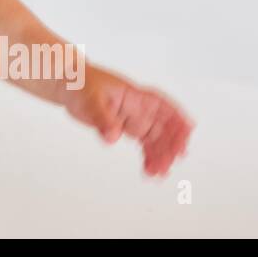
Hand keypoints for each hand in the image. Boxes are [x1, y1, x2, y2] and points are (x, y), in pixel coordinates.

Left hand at [65, 65, 193, 176]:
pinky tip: (149, 170)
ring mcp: (133, 119)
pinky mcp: (125, 128)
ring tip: (158, 173)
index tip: (188, 130)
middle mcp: (138, 109)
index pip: (162, 105)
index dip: (177, 117)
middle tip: (168, 164)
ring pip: (154, 139)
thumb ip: (103, 118)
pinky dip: (148, 157)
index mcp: (134, 96)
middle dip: (169, 145)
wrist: (69, 86)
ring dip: (160, 155)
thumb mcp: (91, 98)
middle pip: (162, 127)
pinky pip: (143, 144)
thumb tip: (112, 137)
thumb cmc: (83, 83)